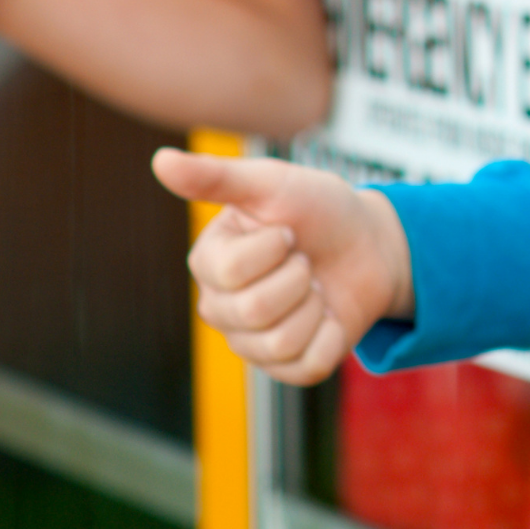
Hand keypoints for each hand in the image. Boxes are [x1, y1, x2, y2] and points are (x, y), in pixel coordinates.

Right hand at [150, 148, 412, 384]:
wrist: (370, 241)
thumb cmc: (317, 208)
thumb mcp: (270, 183)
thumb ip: (216, 176)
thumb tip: (160, 161)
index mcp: (209, 263)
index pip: (233, 271)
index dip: (276, 246)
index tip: (288, 231)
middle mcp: (221, 307)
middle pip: (255, 311)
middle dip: (299, 276)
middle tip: (305, 260)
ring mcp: (252, 342)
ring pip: (281, 342)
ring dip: (316, 306)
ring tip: (315, 287)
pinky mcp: (287, 367)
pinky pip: (309, 366)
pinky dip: (332, 336)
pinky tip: (328, 315)